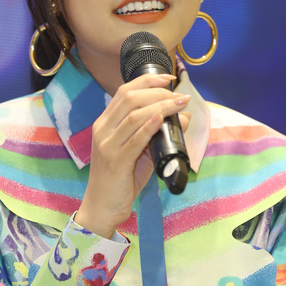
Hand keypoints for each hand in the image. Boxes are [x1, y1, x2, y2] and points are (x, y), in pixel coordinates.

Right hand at [76, 73, 190, 237]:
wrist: (102, 207)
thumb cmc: (121, 180)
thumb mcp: (140, 153)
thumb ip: (158, 134)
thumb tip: (184, 116)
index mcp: (105, 123)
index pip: (124, 92)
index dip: (147, 81)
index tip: (168, 78)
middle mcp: (103, 130)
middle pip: (129, 98)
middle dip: (157, 92)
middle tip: (179, 95)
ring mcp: (107, 145)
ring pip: (134, 116)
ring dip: (160, 106)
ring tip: (179, 104)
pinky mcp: (115, 161)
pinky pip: (134, 139)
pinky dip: (149, 126)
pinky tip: (162, 118)